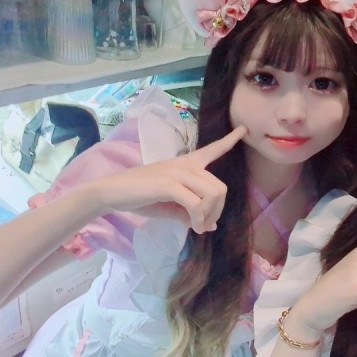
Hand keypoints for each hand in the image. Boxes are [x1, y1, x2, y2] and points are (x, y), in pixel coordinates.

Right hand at [82, 126, 247, 232]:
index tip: (245, 129)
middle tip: (205, 225)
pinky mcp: (169, 184)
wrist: (112, 192)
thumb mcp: (172, 206)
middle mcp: (186, 164)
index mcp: (188, 164)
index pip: (213, 149)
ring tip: (198, 226)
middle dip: (217, 211)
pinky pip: (196, 203)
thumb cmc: (142, 197)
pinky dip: (199, 219)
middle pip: (220, 188)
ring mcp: (178, 172)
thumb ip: (192, 213)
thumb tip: (210, 226)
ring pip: (212, 194)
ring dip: (209, 216)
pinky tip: (193, 226)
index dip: (230, 140)